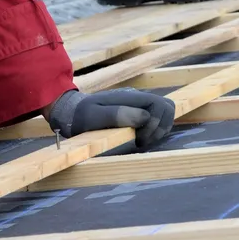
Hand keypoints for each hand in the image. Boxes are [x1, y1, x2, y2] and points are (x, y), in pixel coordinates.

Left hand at [46, 88, 174, 149]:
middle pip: (167, 107)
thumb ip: (117, 115)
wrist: (70, 112)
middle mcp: (137, 99)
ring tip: (140, 141)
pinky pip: (156, 118)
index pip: (160, 105)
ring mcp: (137, 104)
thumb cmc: (80, 116)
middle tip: (142, 141)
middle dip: (160, 127)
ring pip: (164, 112)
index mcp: (129, 98)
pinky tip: (140, 138)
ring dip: (158, 130)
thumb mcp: (93, 117)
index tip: (139, 138)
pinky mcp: (136, 111)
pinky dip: (154, 130)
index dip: (156, 124)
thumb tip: (145, 117)